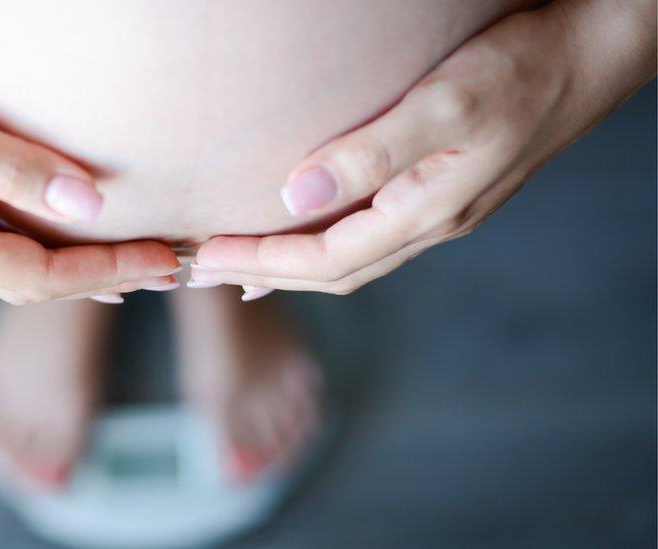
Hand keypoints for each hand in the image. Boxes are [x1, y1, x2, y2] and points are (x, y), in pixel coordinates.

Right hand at [0, 6, 179, 303]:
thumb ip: (10, 167)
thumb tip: (88, 206)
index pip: (44, 279)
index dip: (110, 273)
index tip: (165, 261)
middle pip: (35, 284)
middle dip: (104, 279)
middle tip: (166, 270)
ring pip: (17, 265)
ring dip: (76, 269)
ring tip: (129, 265)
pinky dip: (43, 247)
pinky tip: (61, 237)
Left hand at [192, 0, 655, 297]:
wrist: (590, 52)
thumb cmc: (523, 70)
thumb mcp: (445, 106)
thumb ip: (371, 154)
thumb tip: (293, 196)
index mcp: (426, 213)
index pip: (325, 260)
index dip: (261, 263)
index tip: (205, 257)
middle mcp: (430, 223)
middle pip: (333, 272)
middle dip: (264, 274)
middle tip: (201, 270)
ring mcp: (438, 210)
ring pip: (351, 258)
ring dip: (290, 267)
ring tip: (239, 267)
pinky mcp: (441, 188)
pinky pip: (369, 235)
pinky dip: (325, 245)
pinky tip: (305, 234)